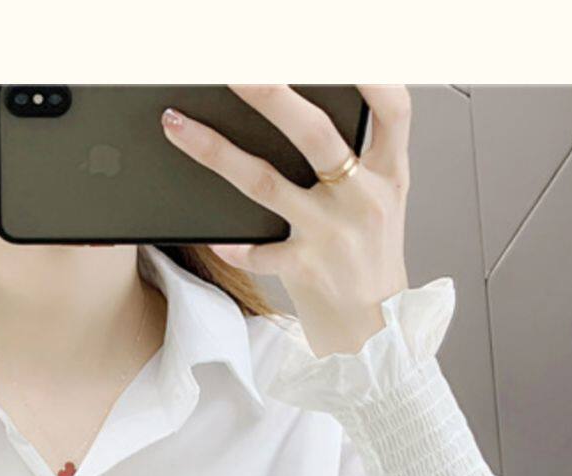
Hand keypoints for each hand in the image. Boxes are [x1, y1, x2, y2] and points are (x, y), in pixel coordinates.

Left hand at [161, 85, 412, 356]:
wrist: (376, 331)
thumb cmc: (369, 259)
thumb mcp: (380, 200)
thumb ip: (358, 156)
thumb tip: (305, 106)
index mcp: (389, 172)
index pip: (393, 108)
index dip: (372, 73)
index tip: (343, 48)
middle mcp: (362, 197)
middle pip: (314, 134)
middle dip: (271, 96)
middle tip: (234, 68)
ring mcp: (332, 233)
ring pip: (265, 183)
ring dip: (215, 151)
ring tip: (178, 124)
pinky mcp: (306, 269)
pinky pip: (256, 251)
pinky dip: (231, 244)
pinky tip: (209, 234)